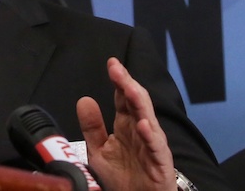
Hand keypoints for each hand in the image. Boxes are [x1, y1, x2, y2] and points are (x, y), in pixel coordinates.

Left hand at [77, 57, 176, 190]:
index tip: (111, 64)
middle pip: (136, 101)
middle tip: (117, 69)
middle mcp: (140, 130)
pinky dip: (150, 135)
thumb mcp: (100, 152)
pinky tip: (143, 124)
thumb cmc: (124, 179)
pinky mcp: (160, 161)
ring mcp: (152, 144)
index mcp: (127, 125)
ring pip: (148, 118)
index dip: (118, 80)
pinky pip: (156, 146)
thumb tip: (84, 100)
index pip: (123, 98)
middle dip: (127, 84)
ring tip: (130, 87)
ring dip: (139, 102)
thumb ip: (92, 127)